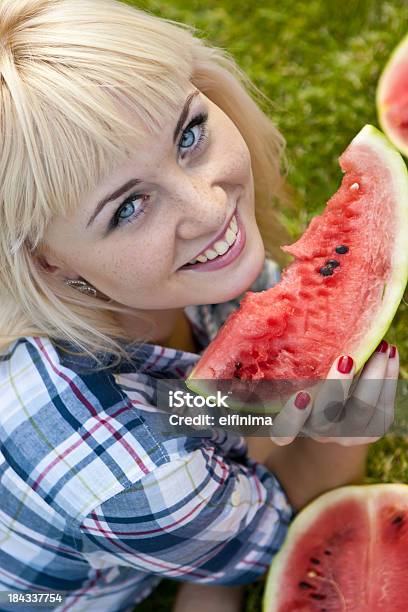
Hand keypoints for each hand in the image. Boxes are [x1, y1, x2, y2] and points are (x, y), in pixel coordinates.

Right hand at [270, 341, 398, 445]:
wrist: (336, 410)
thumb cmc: (306, 381)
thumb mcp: (292, 376)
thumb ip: (291, 363)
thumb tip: (281, 319)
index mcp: (291, 424)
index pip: (284, 431)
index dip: (293, 418)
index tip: (301, 395)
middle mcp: (318, 433)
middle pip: (326, 417)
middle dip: (337, 387)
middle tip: (345, 359)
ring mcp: (348, 435)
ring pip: (361, 411)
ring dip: (373, 376)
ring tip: (380, 346)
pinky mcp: (373, 429)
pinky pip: (383, 406)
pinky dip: (388, 377)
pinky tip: (390, 352)